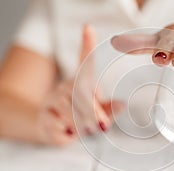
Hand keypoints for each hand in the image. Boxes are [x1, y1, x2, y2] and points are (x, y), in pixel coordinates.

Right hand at [38, 25, 123, 145]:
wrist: (48, 126)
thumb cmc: (78, 115)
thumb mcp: (95, 112)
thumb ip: (108, 109)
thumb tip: (123, 105)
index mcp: (80, 83)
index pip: (84, 62)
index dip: (86, 45)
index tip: (88, 28)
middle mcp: (64, 87)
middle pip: (79, 93)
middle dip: (93, 111)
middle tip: (102, 126)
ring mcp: (52, 101)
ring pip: (68, 110)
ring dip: (81, 123)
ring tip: (88, 131)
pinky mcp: (44, 117)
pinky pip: (58, 125)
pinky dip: (68, 133)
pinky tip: (68, 132)